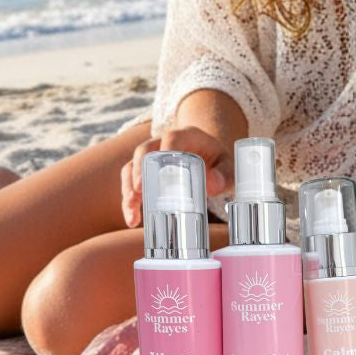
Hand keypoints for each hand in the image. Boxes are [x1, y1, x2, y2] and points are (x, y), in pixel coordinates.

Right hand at [120, 126, 234, 227]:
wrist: (210, 161)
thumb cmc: (218, 163)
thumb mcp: (227, 166)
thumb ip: (223, 175)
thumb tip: (213, 186)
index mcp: (188, 136)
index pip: (172, 137)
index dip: (164, 152)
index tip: (160, 174)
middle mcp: (165, 142)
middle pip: (144, 150)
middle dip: (138, 171)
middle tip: (138, 192)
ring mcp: (153, 155)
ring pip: (132, 166)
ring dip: (128, 189)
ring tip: (132, 213)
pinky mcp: (145, 170)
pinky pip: (131, 180)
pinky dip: (129, 199)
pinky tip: (133, 219)